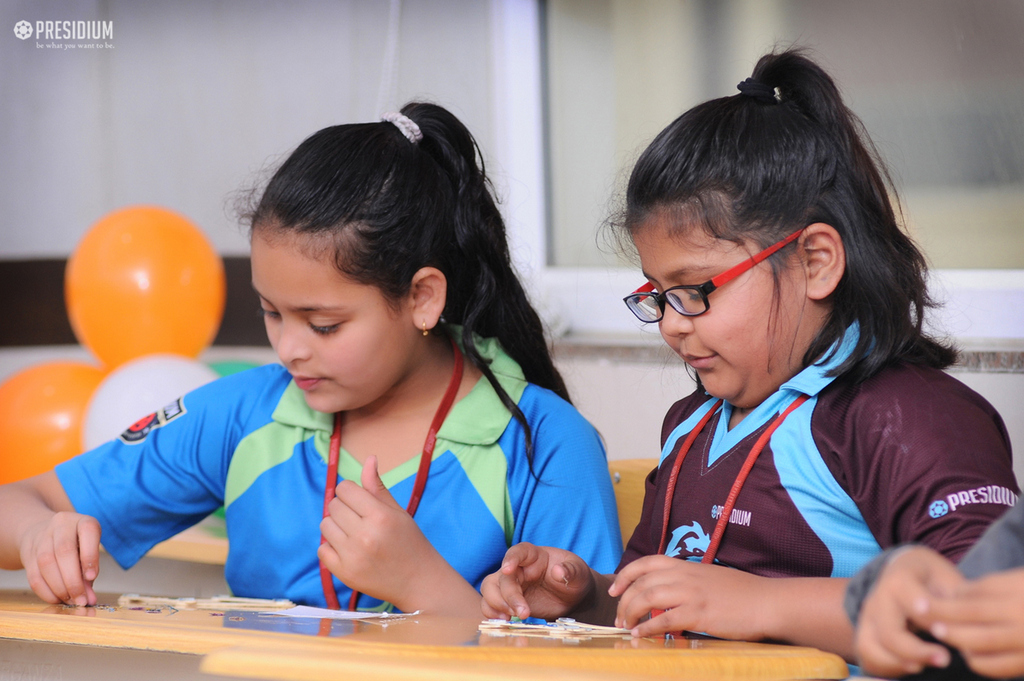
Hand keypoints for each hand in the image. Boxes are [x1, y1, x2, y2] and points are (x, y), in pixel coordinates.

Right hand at [19, 511, 100, 605]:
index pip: (88, 531)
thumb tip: (90, 599)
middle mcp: (60, 525)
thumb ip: (90, 574)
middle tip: (81, 599)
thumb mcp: (88, 551)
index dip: (90, 555)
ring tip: (70, 600)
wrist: (43, 533)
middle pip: (64, 551)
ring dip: (59, 587)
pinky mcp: (28, 554)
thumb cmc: (75, 545)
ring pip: (46, 563)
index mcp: (81, 521)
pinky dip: (46, 591)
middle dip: (73, 580)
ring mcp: (41, 538)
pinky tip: (56, 599)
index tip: (92, 577)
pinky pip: (33, 575)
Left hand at [318, 456, 448, 609]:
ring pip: (325, 526)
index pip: (345, 489)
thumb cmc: (410, 542)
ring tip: (353, 533)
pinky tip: (348, 549)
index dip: (351, 492)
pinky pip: (322, 549)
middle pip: (333, 506)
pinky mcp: (344, 573)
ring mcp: (352, 556)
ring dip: (336, 526)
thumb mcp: (397, 511)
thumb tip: (369, 459)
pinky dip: (331, 547)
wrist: (418, 581)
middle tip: (359, 518)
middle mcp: (364, 535)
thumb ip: (377, 487)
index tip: (360, 501)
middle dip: (344, 508)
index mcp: (380, 516)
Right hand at [481, 543, 595, 619]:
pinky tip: (505, 622)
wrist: (572, 598)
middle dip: (509, 596)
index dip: (510, 559)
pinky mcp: (507, 601)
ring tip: (511, 618)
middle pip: (502, 577)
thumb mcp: (579, 573)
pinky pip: (489, 604)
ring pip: (489, 588)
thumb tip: (558, 571)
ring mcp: (511, 585)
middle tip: (523, 613)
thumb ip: (571, 570)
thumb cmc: (575, 578)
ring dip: (496, 604)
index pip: (518, 551)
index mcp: (534, 556)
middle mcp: (518, 569)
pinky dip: (492, 613)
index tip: (508, 569)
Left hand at [609, 555, 771, 639]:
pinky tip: (641, 635)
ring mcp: (691, 593)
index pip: (647, 562)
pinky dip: (648, 628)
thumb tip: (670, 593)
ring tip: (626, 627)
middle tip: (618, 618)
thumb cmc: (742, 593)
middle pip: (642, 583)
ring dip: (631, 613)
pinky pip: (665, 620)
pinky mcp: (699, 613)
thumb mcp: (710, 578)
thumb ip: (688, 582)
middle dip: (624, 601)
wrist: (767, 602)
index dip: (626, 575)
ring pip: (648, 598)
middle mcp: (685, 576)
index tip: (614, 590)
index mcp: (687, 566)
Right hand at [854, 547, 963, 676]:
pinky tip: (911, 667)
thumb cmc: (934, 580)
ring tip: (923, 667)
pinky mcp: (866, 634)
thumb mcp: (948, 579)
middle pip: (888, 631)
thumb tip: (971, 634)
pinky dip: (886, 667)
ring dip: (897, 662)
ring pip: (870, 646)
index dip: (923, 611)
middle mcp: (878, 598)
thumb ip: (959, 602)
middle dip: (915, 650)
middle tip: (945, 659)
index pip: (907, 596)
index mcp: (900, 579)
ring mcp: (868, 617)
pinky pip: (867, 656)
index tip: (940, 627)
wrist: (906, 572)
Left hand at [925, 568, 1023, 678]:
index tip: (923, 598)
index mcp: (1021, 591)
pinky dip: (978, 662)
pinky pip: (996, 667)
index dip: (948, 598)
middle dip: (943, 616)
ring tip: (943, 633)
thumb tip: (955, 596)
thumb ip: (992, 588)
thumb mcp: (1021, 582)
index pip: (976, 594)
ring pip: (980, 644)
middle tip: (922, 614)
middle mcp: (1023, 616)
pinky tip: (970, 654)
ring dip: (957, 639)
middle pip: (972, 616)